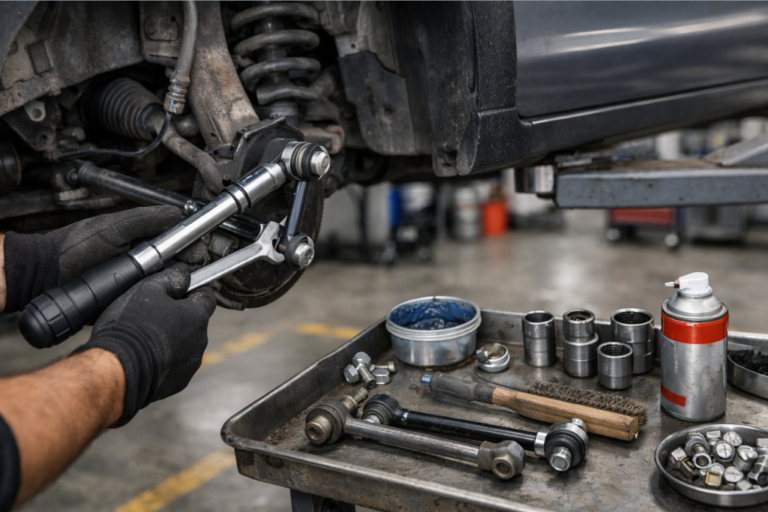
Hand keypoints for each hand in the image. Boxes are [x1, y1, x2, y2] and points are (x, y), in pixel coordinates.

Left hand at [2, 206, 183, 311]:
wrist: (48, 276)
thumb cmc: (75, 247)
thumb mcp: (115, 227)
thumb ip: (148, 219)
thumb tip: (179, 214)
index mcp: (144, 238)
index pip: (181, 242)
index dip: (192, 249)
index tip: (196, 256)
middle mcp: (144, 258)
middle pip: (180, 264)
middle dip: (186, 268)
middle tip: (181, 272)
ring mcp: (137, 279)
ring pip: (170, 283)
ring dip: (174, 284)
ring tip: (168, 285)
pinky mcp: (129, 297)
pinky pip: (152, 298)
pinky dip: (159, 298)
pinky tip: (158, 297)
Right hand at [76, 263, 215, 425]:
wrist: (116, 371)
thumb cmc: (129, 328)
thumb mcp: (147, 289)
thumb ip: (171, 278)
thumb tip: (184, 273)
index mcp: (197, 316)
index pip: (206, 296)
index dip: (191, 291)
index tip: (177, 291)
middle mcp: (200, 341)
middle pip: (195, 321)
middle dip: (179, 316)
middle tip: (152, 315)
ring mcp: (191, 363)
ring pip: (187, 343)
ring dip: (173, 338)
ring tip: (146, 337)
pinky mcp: (179, 381)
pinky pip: (177, 364)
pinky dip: (166, 359)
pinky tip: (146, 355)